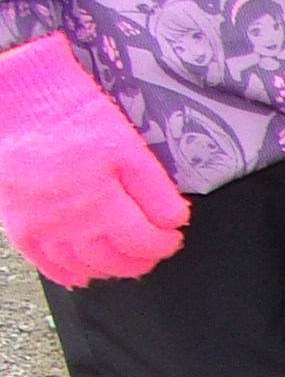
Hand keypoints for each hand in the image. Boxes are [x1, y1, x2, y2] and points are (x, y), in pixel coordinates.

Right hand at [0, 35, 186, 285]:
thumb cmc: (72, 118)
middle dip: (141, 259)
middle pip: (115, 261)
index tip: (172, 236)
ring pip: (83, 266)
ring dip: (109, 269)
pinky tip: (82, 275)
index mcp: (102, 205)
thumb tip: (175, 221)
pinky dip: (66, 274)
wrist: (17, 102)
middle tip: (152, 249)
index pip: (144, 243)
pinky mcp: (20, 225)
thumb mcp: (126, 146)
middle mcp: (71, 225)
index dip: (165, 243)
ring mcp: (42, 228)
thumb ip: (155, 189)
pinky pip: (45, 263)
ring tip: (124, 259)